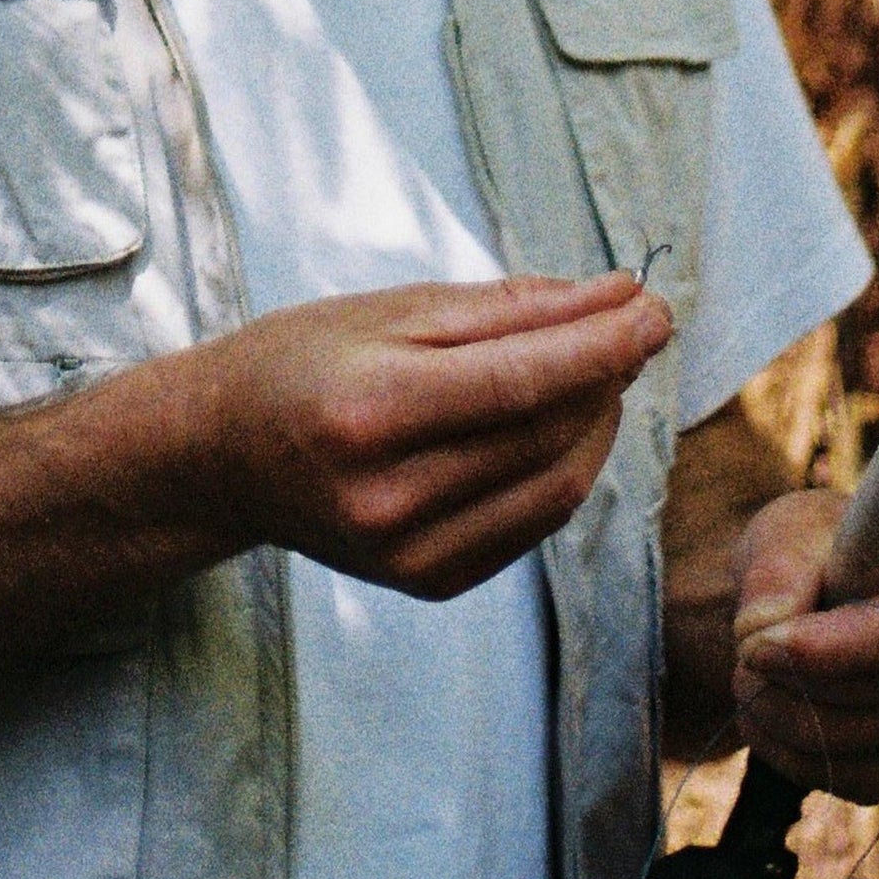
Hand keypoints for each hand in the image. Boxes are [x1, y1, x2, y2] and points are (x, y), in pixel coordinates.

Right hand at [180, 272, 673, 600]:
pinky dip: (566, 470)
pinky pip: (533, 525)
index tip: (655, 306)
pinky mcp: (428, 582)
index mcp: (370, 411)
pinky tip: (564, 424)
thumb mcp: (390, 308)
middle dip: (609, 375)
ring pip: (555, 488)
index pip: (522, 383)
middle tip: (632, 323)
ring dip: (600, 423)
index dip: (603, 345)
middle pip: (546, 436)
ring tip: (601, 368)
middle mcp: (390, 497)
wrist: (222, 456)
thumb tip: (617, 296)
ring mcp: (409, 553)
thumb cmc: (300, 360)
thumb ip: (508, 308)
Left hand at [729, 490, 878, 803]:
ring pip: (857, 743)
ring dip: (782, 716)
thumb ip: (776, 576)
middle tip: (740, 653)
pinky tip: (768, 716)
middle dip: (790, 681)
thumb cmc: (817, 552)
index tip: (753, 646)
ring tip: (748, 676)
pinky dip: (794, 754)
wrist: (826, 600)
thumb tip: (761, 633)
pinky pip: (854, 782)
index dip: (825, 650)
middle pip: (876, 694)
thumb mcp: (789, 534)